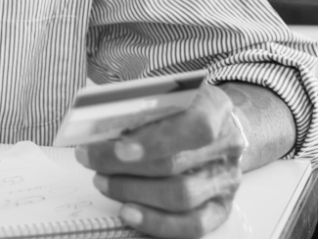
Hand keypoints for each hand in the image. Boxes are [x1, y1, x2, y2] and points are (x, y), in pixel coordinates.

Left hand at [75, 84, 245, 238]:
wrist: (218, 124)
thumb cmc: (182, 106)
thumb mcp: (167, 92)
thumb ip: (141, 105)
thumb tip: (98, 127)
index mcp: (216, 108)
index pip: (195, 126)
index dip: (156, 140)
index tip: (120, 148)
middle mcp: (227, 146)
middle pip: (176, 165)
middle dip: (124, 167)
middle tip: (90, 160)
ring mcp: (226, 179)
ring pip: (181, 196)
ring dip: (133, 192)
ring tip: (101, 181)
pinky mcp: (221, 207)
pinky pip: (192, 225)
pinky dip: (156, 223)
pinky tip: (127, 212)